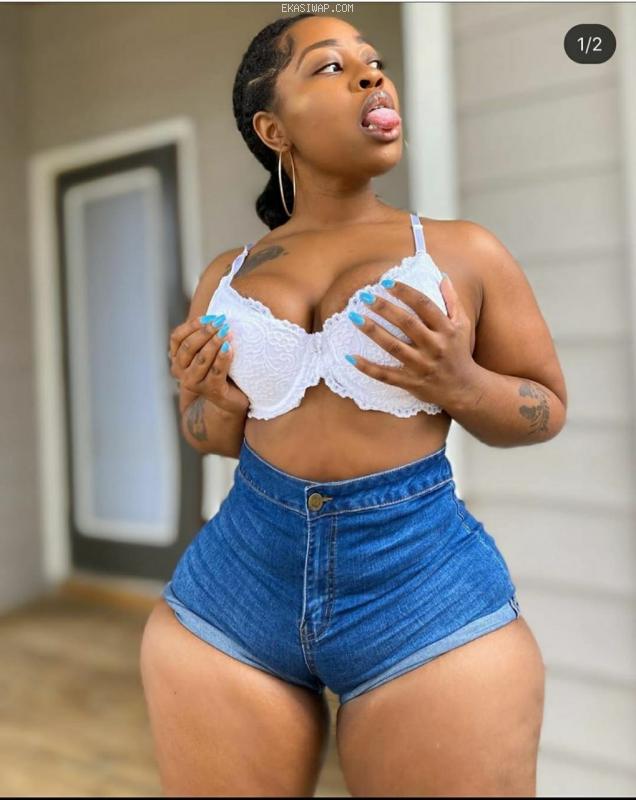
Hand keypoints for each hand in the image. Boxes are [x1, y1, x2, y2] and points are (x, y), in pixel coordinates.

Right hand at [169, 316, 249, 416]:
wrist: (229, 401)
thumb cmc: (219, 371)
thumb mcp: (207, 352)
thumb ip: (205, 338)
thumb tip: (216, 315)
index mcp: (178, 359)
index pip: (177, 338)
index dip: (191, 325)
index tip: (209, 317)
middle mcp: (182, 372)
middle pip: (188, 347)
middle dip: (205, 332)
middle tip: (221, 321)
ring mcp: (195, 383)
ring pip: (201, 358)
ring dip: (214, 342)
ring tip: (227, 331)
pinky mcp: (212, 391)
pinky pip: (216, 371)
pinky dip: (223, 357)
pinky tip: (230, 347)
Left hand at [344, 274, 477, 408]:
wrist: (463, 388)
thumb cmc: (460, 352)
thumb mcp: (462, 324)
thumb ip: (452, 300)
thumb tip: (441, 276)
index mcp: (446, 329)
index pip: (424, 305)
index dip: (405, 292)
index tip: (386, 283)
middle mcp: (434, 346)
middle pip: (406, 323)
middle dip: (384, 308)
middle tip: (364, 296)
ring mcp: (421, 366)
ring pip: (393, 347)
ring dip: (372, 331)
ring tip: (354, 317)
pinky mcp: (411, 382)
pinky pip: (385, 375)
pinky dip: (367, 367)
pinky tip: (350, 357)